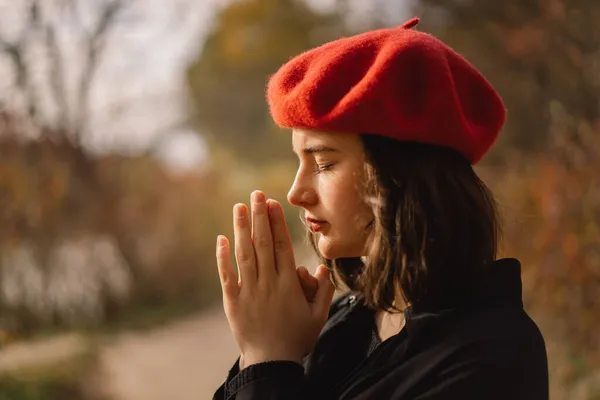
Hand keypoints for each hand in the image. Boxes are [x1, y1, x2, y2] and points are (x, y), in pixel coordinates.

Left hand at [216, 191, 334, 367]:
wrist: (270, 363)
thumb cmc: (297, 339)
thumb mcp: (319, 316)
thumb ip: (323, 290)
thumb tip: (320, 267)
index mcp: (288, 284)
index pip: (282, 245)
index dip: (276, 222)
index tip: (272, 203)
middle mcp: (267, 283)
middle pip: (262, 243)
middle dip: (259, 216)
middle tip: (256, 194)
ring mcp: (248, 291)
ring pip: (244, 254)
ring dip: (241, 229)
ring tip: (239, 207)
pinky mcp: (232, 301)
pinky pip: (226, 275)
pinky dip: (222, 256)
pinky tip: (221, 239)